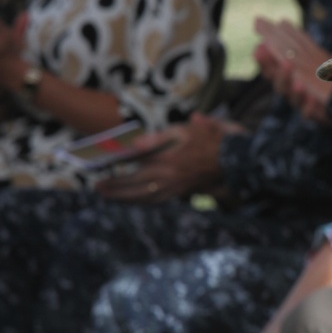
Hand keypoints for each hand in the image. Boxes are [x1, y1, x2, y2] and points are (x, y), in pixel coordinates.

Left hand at [95, 113, 237, 202]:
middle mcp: (168, 175)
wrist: (235, 160)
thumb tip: (134, 144)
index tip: (97, 161)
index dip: (114, 160)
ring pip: (143, 196)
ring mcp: (175, 187)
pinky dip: (142, 202)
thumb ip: (158, 137)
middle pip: (134, 182)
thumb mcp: (185, 130)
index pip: (133, 159)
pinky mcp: (181, 193)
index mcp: (167, 157)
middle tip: (96, 187)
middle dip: (114, 185)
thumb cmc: (211, 140)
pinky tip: (133, 202)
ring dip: (124, 197)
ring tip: (107, 196)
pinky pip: (157, 201)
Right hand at [253, 18, 331, 122]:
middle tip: (274, 58)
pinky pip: (310, 114)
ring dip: (292, 87)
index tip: (259, 46)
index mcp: (296, 77)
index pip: (276, 67)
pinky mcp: (317, 116)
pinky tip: (312, 100)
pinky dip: (309, 107)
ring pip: (292, 98)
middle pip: (279, 82)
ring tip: (296, 81)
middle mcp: (296, 91)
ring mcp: (305, 104)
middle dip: (274, 70)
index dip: (266, 59)